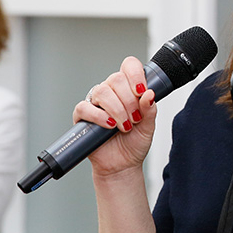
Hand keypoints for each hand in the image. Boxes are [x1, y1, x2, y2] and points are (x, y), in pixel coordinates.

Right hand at [73, 56, 158, 177]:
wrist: (122, 166)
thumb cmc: (134, 143)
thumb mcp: (148, 127)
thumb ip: (150, 110)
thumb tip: (150, 94)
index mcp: (128, 89)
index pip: (129, 66)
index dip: (136, 74)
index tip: (142, 91)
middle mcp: (111, 92)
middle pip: (116, 79)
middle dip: (129, 100)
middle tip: (135, 119)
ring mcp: (96, 103)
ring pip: (102, 91)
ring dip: (117, 109)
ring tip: (125, 126)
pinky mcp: (83, 116)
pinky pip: (85, 107)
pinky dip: (98, 116)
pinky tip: (109, 125)